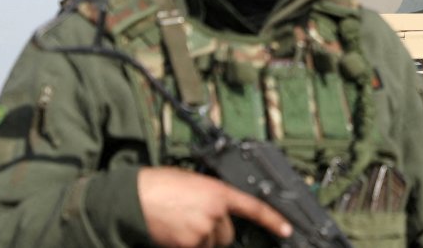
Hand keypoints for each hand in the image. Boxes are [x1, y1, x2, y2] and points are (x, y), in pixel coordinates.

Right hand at [137, 167, 292, 247]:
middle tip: (195, 220)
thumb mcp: (195, 182)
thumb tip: (222, 208)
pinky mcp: (189, 244)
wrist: (135, 197)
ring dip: (200, 239)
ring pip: (211, 244)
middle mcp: (215, 212)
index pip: (255, 207)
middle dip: (216, 231)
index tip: (287, 229)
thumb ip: (214, 194)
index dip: (274, 220)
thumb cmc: (160, 185)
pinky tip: (175, 232)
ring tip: (181, 223)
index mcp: (219, 192)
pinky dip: (188, 245)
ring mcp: (203, 230)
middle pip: (228, 233)